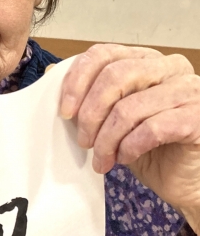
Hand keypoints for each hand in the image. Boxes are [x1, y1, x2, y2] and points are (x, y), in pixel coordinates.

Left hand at [59, 44, 199, 232]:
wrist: (186, 181)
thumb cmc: (149, 148)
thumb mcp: (112, 118)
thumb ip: (88, 94)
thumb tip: (50, 73)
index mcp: (147, 59)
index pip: (104, 54)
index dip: (77, 81)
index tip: (64, 113)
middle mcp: (171, 67)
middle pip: (115, 77)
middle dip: (91, 114)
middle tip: (83, 142)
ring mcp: (189, 90)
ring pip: (129, 107)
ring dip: (107, 139)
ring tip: (102, 160)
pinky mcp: (198, 117)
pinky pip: (152, 128)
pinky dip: (130, 147)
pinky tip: (125, 158)